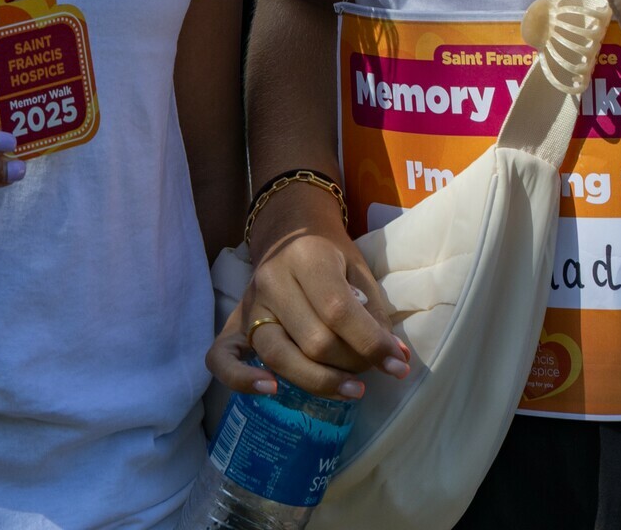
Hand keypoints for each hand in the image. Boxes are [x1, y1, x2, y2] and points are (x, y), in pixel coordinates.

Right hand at [204, 183, 407, 398]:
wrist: (289, 231)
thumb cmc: (331, 255)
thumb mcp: (360, 271)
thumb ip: (375, 314)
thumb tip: (394, 360)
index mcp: (306, 257)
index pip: (338, 311)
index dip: (372, 344)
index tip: (398, 366)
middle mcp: (272, 279)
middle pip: (313, 340)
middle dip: (352, 364)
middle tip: (373, 369)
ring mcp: (249, 304)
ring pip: (279, 356)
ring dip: (320, 382)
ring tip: (352, 390)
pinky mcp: (233, 324)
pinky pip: (221, 359)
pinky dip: (241, 380)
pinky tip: (271, 390)